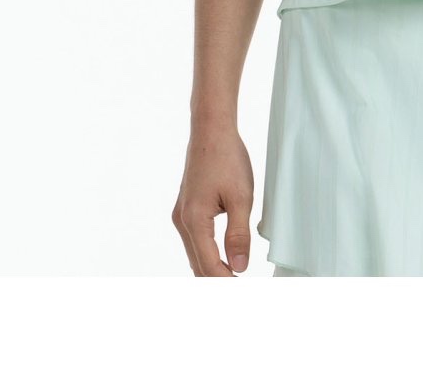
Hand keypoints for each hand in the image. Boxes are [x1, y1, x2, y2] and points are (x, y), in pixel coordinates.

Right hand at [172, 121, 253, 275]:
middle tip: (239, 288)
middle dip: (216, 280)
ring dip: (211, 268)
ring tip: (234, 277)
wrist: (211, 131)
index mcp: (194, 220)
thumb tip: (238, 268)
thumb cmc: (227, 159)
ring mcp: (181, 214)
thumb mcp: (240, 197)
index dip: (225, 282)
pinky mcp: (185, 208)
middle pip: (197, 264)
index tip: (241, 291)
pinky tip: (221, 256)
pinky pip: (195, 240)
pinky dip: (207, 253)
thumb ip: (238, 234)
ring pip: (195, 253)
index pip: (208, 266)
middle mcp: (182, 221)